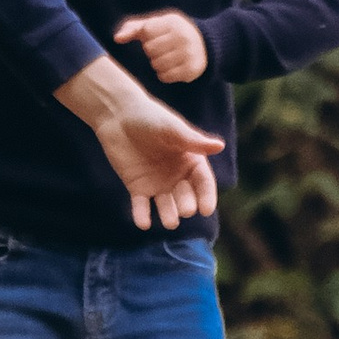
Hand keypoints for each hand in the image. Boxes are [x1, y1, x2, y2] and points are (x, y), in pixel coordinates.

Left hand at [55, 54, 224, 228]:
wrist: (118, 115)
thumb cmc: (150, 117)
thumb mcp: (172, 128)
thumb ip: (193, 141)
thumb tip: (219, 146)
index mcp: (190, 161)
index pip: (203, 182)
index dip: (206, 196)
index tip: (206, 209)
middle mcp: (177, 176)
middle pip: (186, 196)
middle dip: (187, 205)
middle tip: (185, 210)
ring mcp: (157, 184)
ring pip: (166, 206)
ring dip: (168, 215)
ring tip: (170, 222)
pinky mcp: (137, 188)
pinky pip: (142, 206)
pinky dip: (142, 215)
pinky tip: (143, 223)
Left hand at [114, 8, 206, 84]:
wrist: (204, 43)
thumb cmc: (172, 33)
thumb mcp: (157, 24)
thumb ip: (134, 27)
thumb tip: (117, 38)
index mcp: (173, 22)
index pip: (146, 31)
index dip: (147, 37)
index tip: (156, 37)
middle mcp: (182, 37)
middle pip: (150, 49)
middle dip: (152, 51)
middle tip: (163, 49)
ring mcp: (188, 53)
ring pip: (156, 64)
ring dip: (157, 64)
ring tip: (167, 58)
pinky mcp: (191, 69)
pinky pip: (165, 76)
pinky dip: (164, 74)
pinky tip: (172, 67)